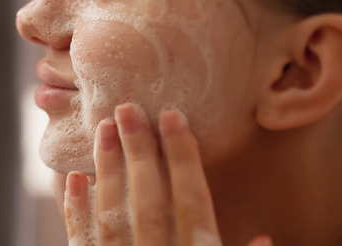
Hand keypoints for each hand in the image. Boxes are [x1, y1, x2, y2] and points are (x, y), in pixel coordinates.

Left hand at [61, 103, 271, 245]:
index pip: (191, 202)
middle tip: (127, 109)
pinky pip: (82, 242)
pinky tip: (73, 179)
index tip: (172, 118)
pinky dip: (75, 210)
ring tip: (102, 130)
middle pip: (149, 199)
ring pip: (113, 213)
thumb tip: (267, 239)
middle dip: (139, 152)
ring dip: (107, 170)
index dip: (182, 158)